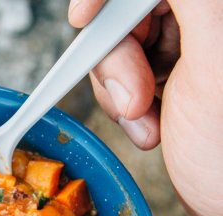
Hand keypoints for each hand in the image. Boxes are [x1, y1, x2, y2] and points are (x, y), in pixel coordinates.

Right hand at [69, 0, 222, 215]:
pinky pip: (124, 75)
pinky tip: (147, 126)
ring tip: (145, 120)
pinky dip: (123, 104)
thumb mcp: (215, 60)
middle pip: (129, 14)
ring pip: (121, 46)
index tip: (83, 17)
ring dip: (118, 90)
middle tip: (134, 99)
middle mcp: (206, 22)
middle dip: (117, 59)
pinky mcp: (172, 76)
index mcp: (217, 11)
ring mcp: (189, 48)